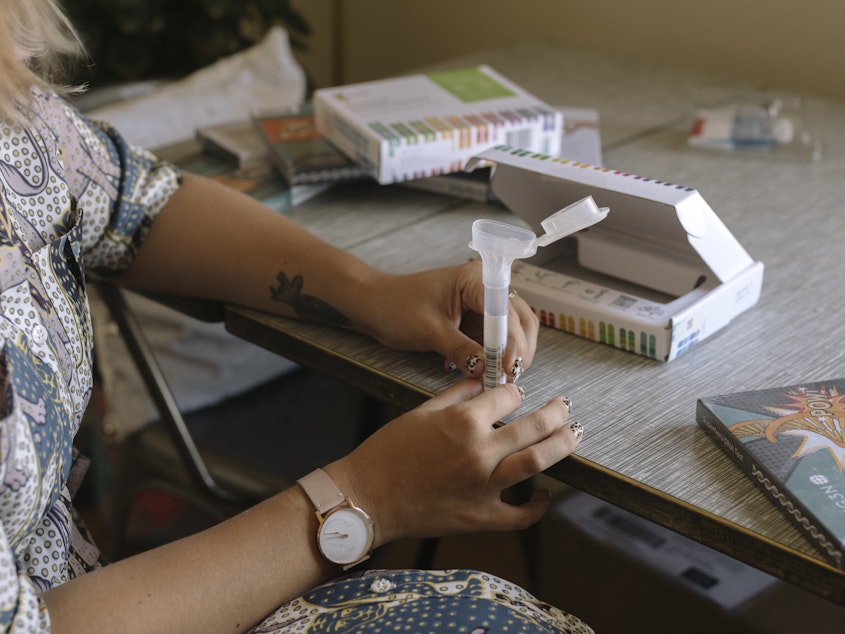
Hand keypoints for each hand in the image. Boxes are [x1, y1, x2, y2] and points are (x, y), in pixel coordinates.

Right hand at [324, 378, 580, 547]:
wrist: (366, 497)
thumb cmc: (387, 452)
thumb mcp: (420, 412)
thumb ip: (456, 394)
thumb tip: (481, 381)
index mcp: (463, 421)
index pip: (508, 397)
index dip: (515, 391)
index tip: (517, 393)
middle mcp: (479, 451)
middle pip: (534, 425)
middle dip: (555, 412)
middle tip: (565, 406)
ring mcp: (484, 486)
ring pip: (538, 461)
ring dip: (562, 445)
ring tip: (574, 433)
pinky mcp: (481, 517)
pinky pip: (521, 515)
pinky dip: (539, 505)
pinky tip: (547, 494)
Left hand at [361, 261, 538, 379]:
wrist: (374, 306)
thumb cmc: (396, 307)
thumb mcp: (430, 330)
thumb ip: (461, 350)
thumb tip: (486, 370)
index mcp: (474, 279)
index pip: (505, 310)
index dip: (512, 340)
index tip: (508, 367)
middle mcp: (484, 288)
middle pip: (518, 319)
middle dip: (517, 349)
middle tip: (509, 376)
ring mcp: (481, 305)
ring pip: (510, 332)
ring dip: (506, 355)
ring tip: (496, 377)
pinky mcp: (474, 321)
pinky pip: (493, 341)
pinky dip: (491, 357)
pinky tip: (479, 370)